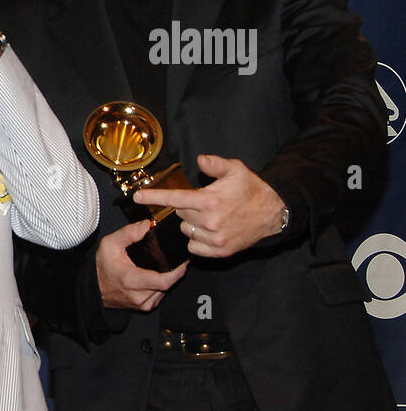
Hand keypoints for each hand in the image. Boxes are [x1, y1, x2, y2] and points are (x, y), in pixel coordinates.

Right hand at [96, 219, 188, 310]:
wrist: (93, 288)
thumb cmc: (101, 267)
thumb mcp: (109, 245)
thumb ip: (128, 233)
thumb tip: (146, 225)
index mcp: (132, 280)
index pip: (165, 281)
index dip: (178, 271)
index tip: (183, 261)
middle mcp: (139, 296)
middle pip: (168, 284)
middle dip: (172, 271)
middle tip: (173, 259)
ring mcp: (143, 304)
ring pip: (165, 290)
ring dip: (167, 279)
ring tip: (161, 267)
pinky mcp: (145, 307)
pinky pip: (160, 295)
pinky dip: (161, 286)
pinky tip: (154, 277)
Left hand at [135, 154, 285, 257]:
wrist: (274, 215)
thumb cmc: (252, 191)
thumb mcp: (236, 170)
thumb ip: (215, 164)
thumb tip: (199, 160)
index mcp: (210, 200)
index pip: (174, 198)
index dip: (154, 197)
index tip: (137, 197)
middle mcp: (210, 221)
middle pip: (180, 214)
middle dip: (187, 208)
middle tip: (203, 203)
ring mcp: (215, 238)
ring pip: (186, 230)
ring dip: (192, 224)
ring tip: (209, 217)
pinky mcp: (220, 251)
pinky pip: (194, 246)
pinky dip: (197, 239)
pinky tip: (210, 231)